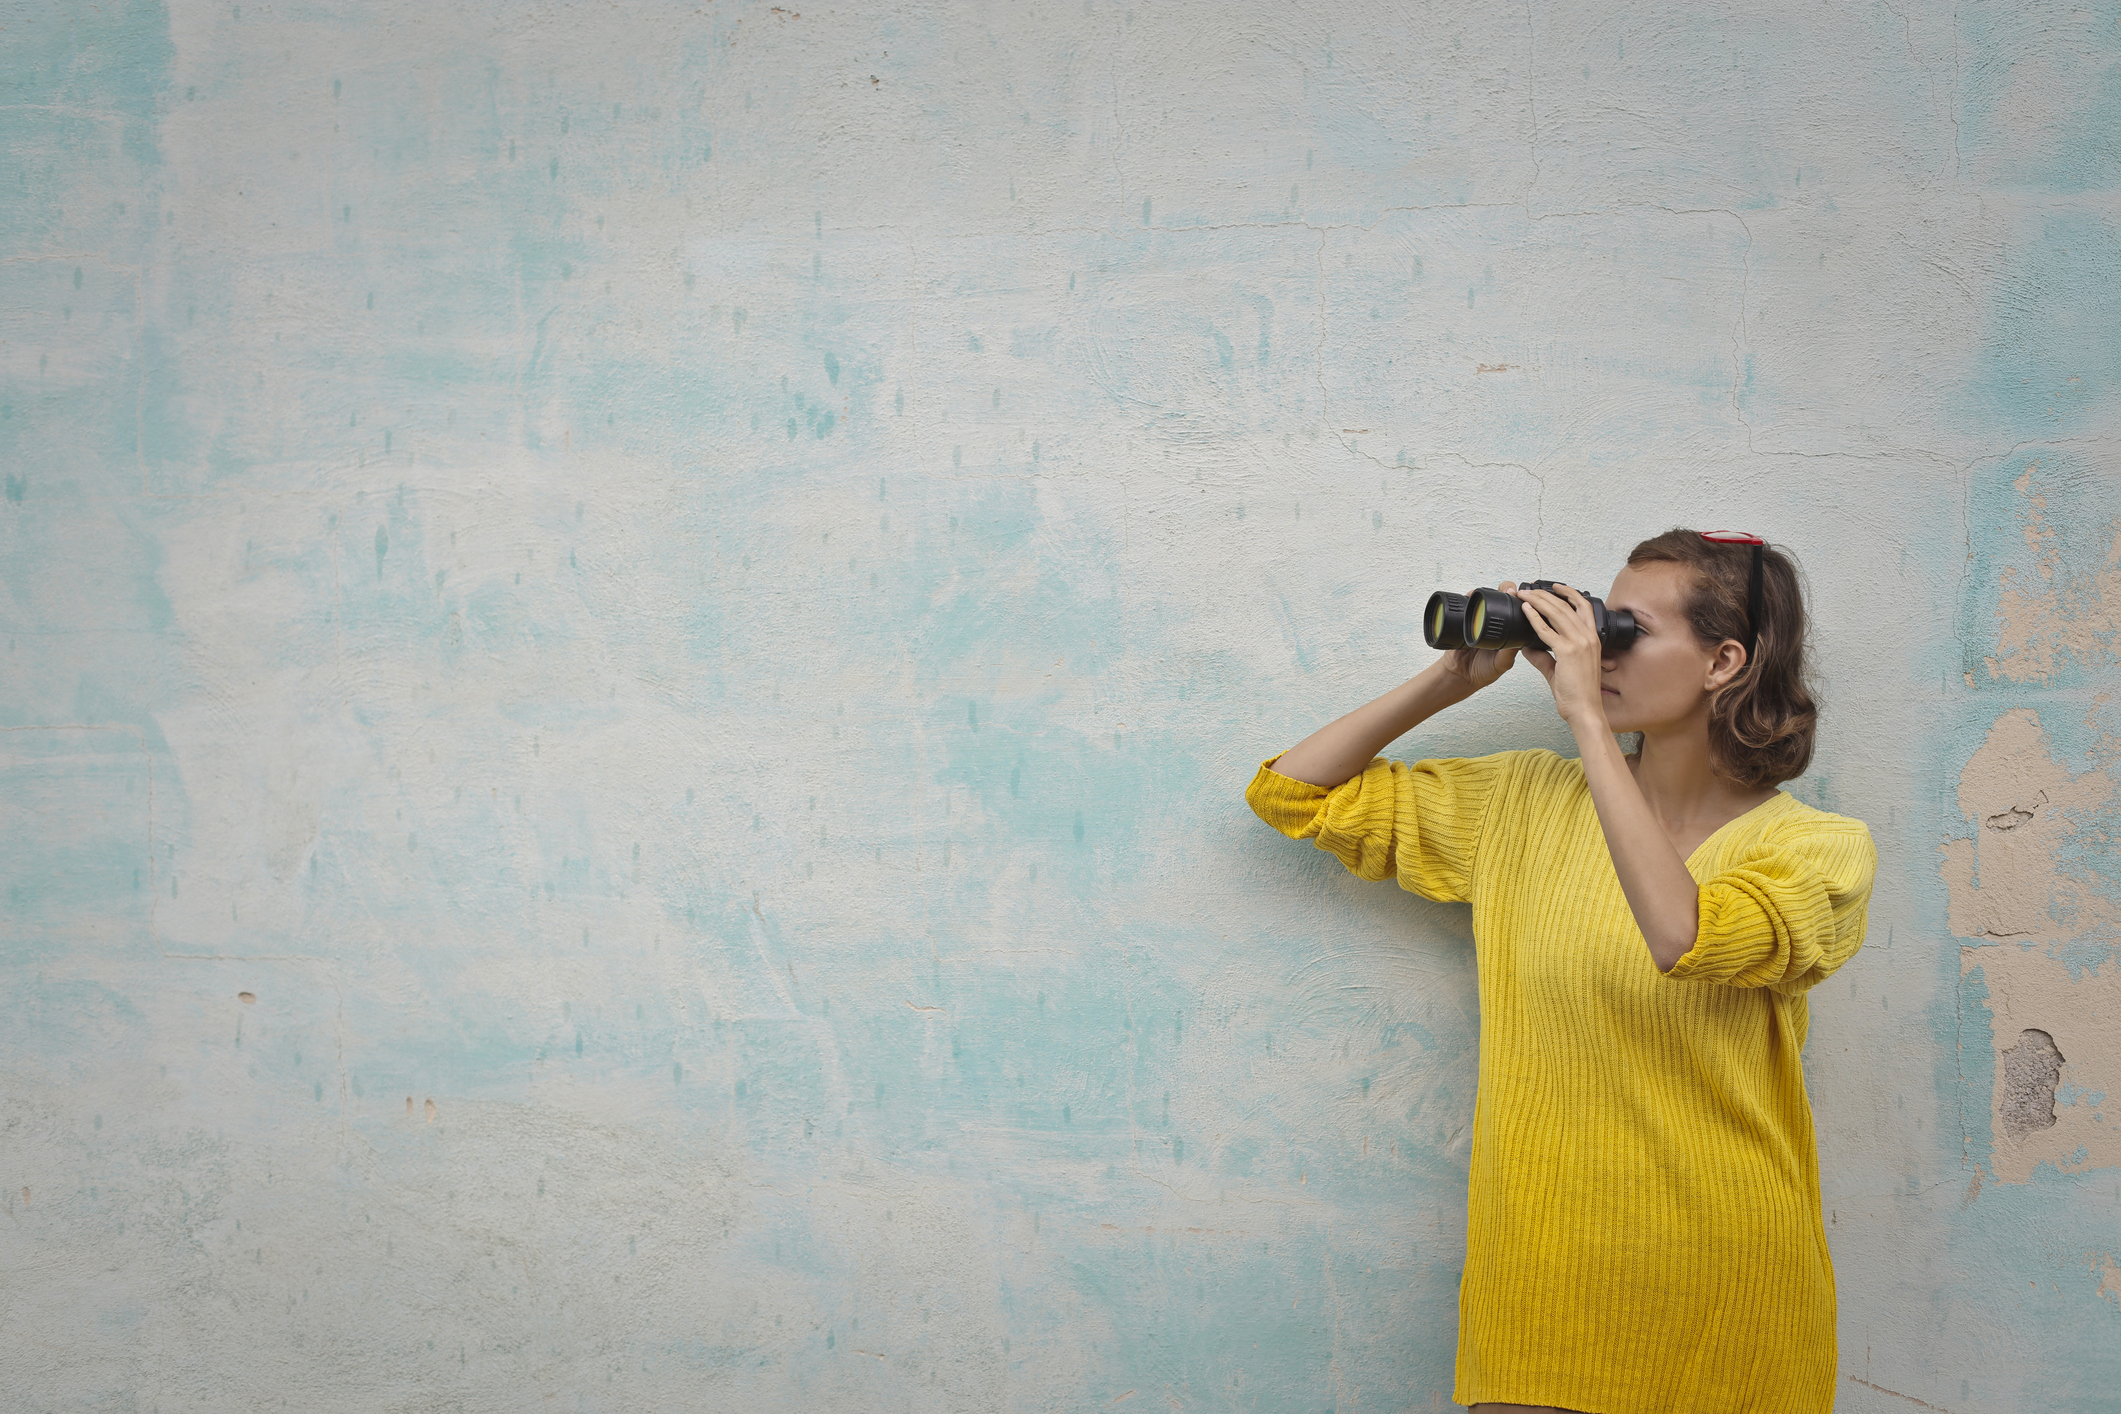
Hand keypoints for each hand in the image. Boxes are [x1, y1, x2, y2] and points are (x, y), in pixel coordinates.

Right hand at [1439, 581, 1521, 691]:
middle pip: (1504, 598)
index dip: (1522, 601)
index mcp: (1510, 632)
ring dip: (1490, 591)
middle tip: (1509, 591)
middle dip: (1507, 589)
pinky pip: (1467, 604)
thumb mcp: (1502, 664)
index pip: (1519, 611)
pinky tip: (1472, 595)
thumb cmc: (1484, 671)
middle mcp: (1496, 623)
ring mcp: (1481, 620)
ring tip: (1492, 591)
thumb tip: (1519, 640)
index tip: (1522, 596)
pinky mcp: (1465, 619)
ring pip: (1487, 598)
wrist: (1460, 675)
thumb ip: (1509, 653)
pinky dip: (1469, 596)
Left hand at [1515, 583, 1608, 729]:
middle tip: (1529, 588)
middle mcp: (1588, 637)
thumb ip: (1543, 657)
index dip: (1569, 593)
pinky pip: (1547, 630)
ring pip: (1557, 613)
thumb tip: (1527, 647)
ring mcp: (1579, 643)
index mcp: (1592, 639)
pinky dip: (1534, 618)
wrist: (1585, 709)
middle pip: (1566, 605)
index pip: (1583, 606)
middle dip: (1546, 594)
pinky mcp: (1567, 652)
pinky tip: (1525, 610)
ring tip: (1524, 594)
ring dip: (1538, 600)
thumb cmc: (1578, 693)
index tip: (1553, 587)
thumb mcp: (1560, 669)